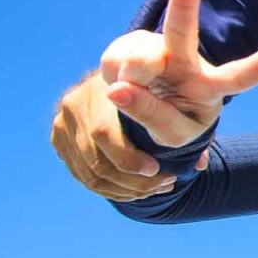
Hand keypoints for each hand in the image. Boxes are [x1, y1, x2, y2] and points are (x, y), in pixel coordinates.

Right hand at [51, 74, 205, 201]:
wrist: (143, 68)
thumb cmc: (173, 83)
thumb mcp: (185, 96)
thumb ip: (187, 127)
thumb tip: (198, 165)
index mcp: (103, 82)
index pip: (104, 133)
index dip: (130, 159)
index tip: (156, 169)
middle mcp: (78, 97)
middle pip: (95, 159)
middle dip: (132, 180)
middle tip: (164, 183)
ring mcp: (65, 116)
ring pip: (89, 171)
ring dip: (124, 189)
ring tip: (155, 187)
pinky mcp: (59, 132)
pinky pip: (81, 172)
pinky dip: (110, 187)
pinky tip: (135, 188)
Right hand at [99, 0, 257, 146]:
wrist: (142, 110)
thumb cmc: (171, 120)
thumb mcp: (171, 132)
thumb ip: (151, 114)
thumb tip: (119, 89)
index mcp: (211, 85)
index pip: (241, 76)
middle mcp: (187, 60)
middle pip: (184, 29)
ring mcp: (156, 49)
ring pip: (141, 56)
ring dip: (135, 77)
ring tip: (132, 94)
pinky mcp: (127, 47)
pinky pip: (116, 62)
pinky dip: (115, 78)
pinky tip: (121, 83)